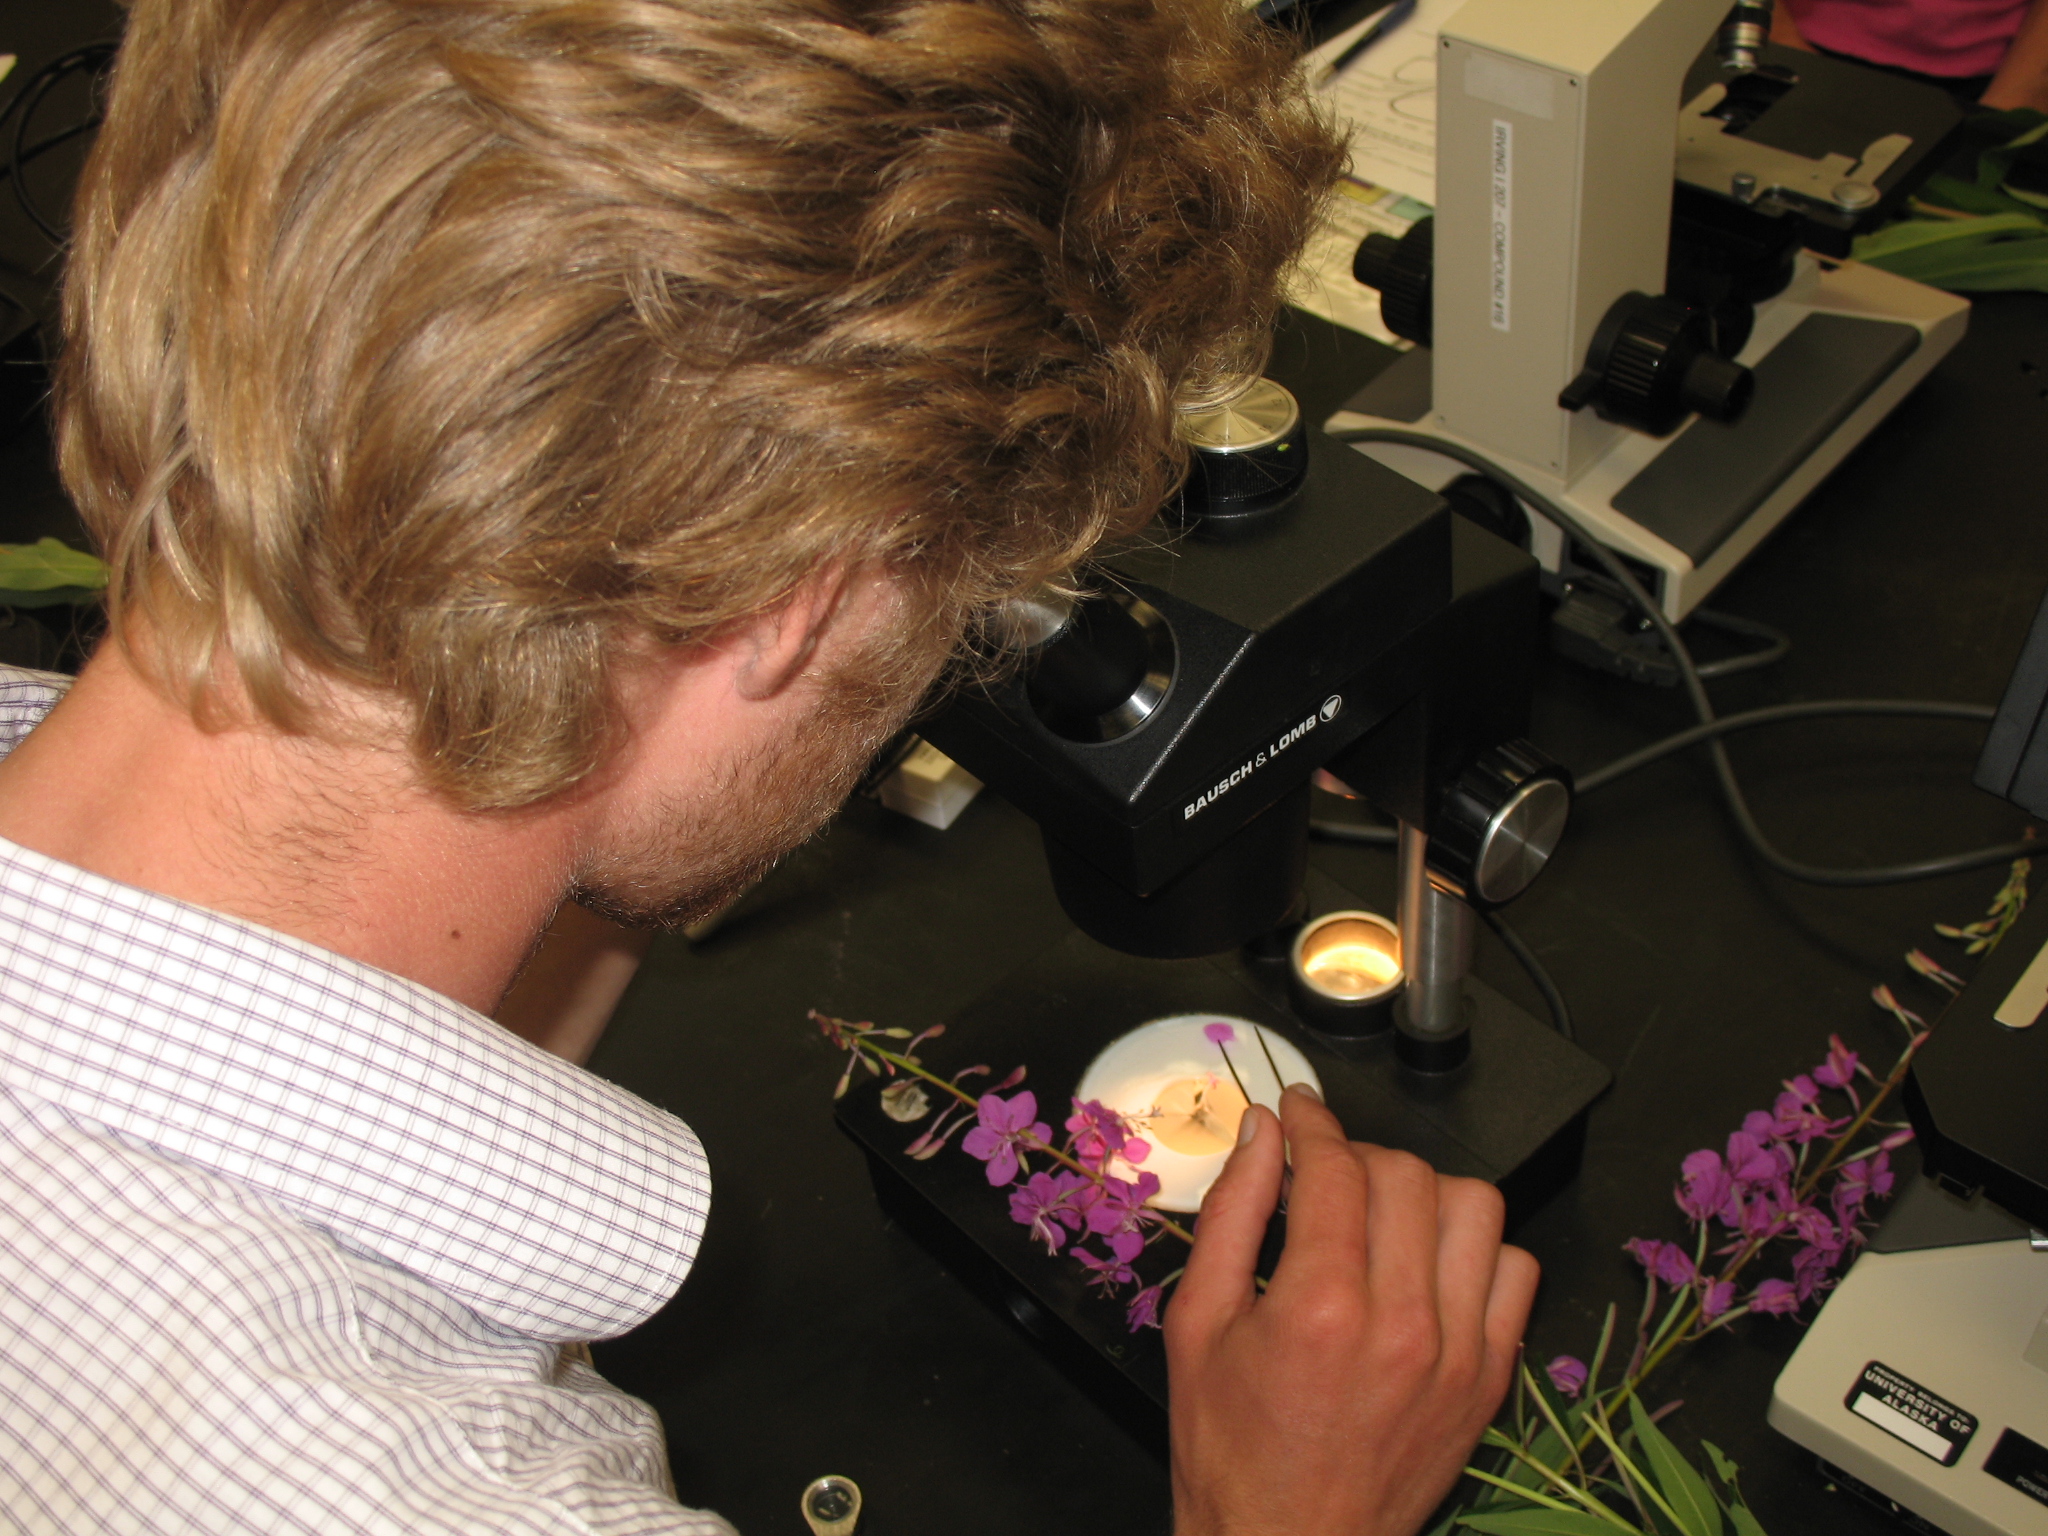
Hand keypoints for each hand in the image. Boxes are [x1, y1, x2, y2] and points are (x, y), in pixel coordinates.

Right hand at [1164, 1086, 1538, 1535]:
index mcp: (1320, 1307)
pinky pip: (1516, 1272)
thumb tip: (1264, 1135)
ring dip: (1423, 1192)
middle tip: (1323, 1176)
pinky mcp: (1489, 1380)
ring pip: (1474, 1208)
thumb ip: (1233, 1214)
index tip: (1299, 1112)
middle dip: (1357, 1154)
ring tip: (1381, 1215)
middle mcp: (1402, 1324)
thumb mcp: (1197, 1323)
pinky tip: (1428, 1265)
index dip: (1313, 1122)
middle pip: (1405, 1175)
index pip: (1337, 1167)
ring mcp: (1458, 1353)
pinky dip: (1478, 1249)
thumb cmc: (1232, 1452)